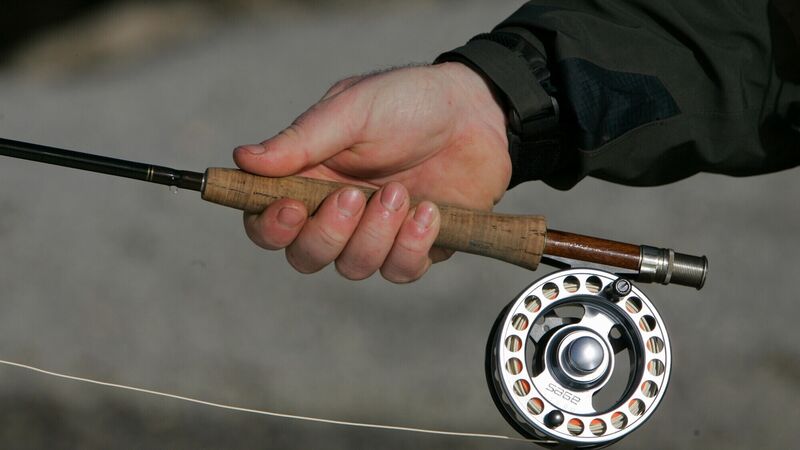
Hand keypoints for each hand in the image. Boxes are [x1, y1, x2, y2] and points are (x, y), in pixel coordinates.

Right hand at [233, 62, 509, 281]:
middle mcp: (336, 213)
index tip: (290, 209)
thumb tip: (242, 158)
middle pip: (305, 257)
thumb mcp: (353, 110)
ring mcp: (376, 234)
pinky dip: (413, 246)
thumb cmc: (408, 102)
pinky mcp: (416, 247)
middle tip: (355, 196)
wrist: (478, 112)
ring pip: (353, 268)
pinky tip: (430, 211)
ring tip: (402, 193)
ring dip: (375, 236)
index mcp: (309, 178)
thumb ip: (302, 139)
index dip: (269, 227)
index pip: (266, 221)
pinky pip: (400, 270)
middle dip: (328, 233)